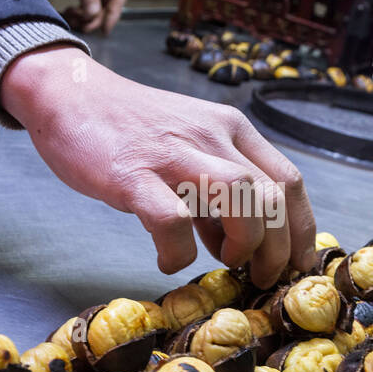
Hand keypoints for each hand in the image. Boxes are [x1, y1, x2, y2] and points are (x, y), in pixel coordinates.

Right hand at [1, 47, 316, 285]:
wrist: (71, 94)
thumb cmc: (130, 129)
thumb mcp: (189, 148)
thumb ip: (216, 194)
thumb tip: (240, 246)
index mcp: (231, 130)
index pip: (289, 181)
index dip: (301, 231)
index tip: (294, 265)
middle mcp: (211, 136)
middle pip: (274, 194)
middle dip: (279, 248)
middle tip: (260, 276)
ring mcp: (173, 153)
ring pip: (240, 197)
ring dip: (244, 242)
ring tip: (225, 263)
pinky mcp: (133, 174)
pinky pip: (172, 220)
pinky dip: (179, 251)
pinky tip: (168, 259)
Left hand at [54, 0, 126, 34]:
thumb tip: (94, 14)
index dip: (113, 16)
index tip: (104, 31)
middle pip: (109, 5)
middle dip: (95, 17)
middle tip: (80, 24)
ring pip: (98, 7)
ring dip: (86, 16)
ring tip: (70, 15)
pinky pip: (89, 4)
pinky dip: (80, 11)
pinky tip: (70, 12)